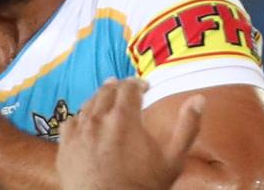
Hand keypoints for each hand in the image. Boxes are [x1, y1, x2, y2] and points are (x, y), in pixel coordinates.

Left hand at [56, 78, 203, 189]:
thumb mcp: (173, 159)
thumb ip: (187, 126)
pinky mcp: (64, 145)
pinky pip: (71, 121)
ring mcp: (78, 131)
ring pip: (88, 104)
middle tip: (126, 88)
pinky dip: (81, 116)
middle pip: (106, 91)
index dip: (138, 84)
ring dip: (99, 98)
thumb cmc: (143, 185)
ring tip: (107, 97)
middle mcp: (97, 118)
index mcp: (123, 117)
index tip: (145, 87)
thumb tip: (199, 99)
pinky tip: (86, 119)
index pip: (129, 88)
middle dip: (118, 87)